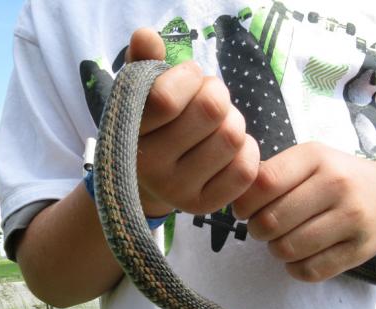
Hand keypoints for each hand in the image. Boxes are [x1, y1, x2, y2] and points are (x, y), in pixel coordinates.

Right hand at [125, 28, 259, 216]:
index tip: (189, 77)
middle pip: (212, 111)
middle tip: (210, 100)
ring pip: (232, 137)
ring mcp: (178, 191)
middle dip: (218, 94)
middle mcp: (151, 168)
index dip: (189, 77)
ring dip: (234, 120)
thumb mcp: (138, 94)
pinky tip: (231, 149)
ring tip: (218, 125)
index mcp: (128, 134)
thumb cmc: (149, 127)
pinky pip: (246, 169)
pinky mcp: (204, 206)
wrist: (147, 181)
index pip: (166, 98)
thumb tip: (146, 35)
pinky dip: (247, 150)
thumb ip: (142, 62)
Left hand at [232, 142, 375, 281]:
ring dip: (275, 249)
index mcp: (315, 157)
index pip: (263, 183)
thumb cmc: (335, 177)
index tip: (244, 210)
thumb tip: (231, 198)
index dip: (243, 203)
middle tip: (263, 226)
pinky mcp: (360, 251)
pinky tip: (300, 255)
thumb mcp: (307, 161)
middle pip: (270, 221)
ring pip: (286, 249)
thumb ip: (271, 175)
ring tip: (283, 239)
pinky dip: (294, 268)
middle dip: (256, 229)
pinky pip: (309, 271)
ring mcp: (352, 219)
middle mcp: (337, 184)